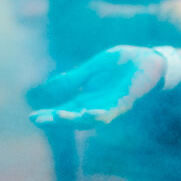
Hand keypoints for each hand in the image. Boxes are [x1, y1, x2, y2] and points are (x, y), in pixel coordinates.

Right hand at [27, 46, 166, 128]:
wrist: (148, 59)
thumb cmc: (123, 63)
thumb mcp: (92, 68)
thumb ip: (74, 78)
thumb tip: (50, 86)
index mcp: (87, 96)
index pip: (65, 108)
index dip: (49, 114)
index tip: (32, 118)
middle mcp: (97, 105)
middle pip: (73, 117)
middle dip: (56, 120)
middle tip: (38, 121)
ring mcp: (111, 105)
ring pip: (89, 118)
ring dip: (74, 118)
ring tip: (57, 116)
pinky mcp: (125, 101)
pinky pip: (111, 111)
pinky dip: (100, 114)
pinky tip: (89, 113)